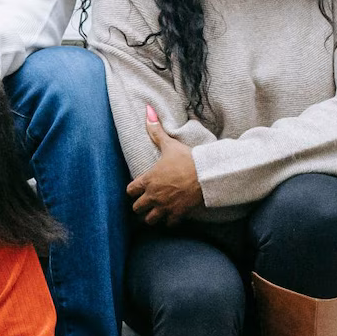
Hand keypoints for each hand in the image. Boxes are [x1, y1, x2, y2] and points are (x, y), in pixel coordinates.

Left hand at [126, 105, 203, 225]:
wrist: (206, 173)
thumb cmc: (186, 158)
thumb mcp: (168, 144)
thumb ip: (155, 130)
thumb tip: (147, 110)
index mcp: (148, 180)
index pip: (130, 191)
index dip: (133, 190)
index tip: (139, 188)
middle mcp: (153, 196)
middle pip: (137, 208)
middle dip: (141, 205)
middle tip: (147, 201)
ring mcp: (165, 206)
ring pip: (149, 220)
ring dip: (152, 216)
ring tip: (157, 211)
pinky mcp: (178, 214)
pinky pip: (168, 224)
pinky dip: (169, 221)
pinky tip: (173, 214)